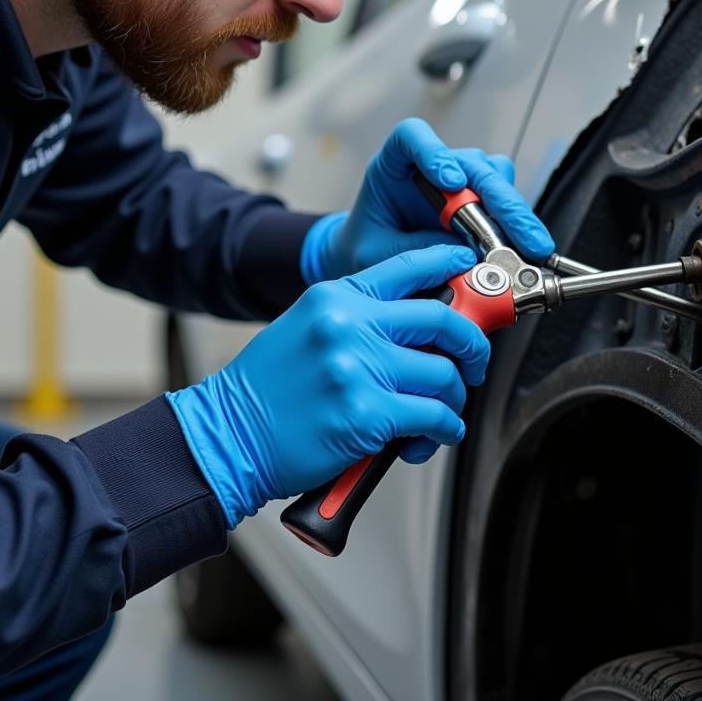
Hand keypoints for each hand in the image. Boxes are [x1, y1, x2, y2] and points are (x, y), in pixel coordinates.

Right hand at [167, 245, 489, 527]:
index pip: (408, 267)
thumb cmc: (267, 389)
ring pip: (444, 374)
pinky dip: (445, 429)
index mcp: (336, 298)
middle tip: (474, 360)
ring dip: (455, 397)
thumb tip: (423, 324)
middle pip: (442, 317)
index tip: (470, 272)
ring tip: (444, 410)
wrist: (226, 435)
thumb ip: (359, 319)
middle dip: (473, 342)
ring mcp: (358, 368)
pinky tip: (435, 435)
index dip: (450, 267)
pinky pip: (433, 417)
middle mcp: (349, 324)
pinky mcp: (366, 414)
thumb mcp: (308, 328)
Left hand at [301, 117, 554, 283]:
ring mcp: (459, 180)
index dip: (434, 152)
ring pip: (495, 177)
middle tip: (520, 236)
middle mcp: (432, 166)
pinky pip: (505, 198)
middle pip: (471, 164)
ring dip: (512, 213)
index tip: (452, 181)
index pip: (412, 137)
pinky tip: (520, 249)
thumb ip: (411, 252)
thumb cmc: (366, 246)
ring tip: (524, 249)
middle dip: (500, 201)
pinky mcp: (478, 199)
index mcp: (393, 164)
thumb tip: (461, 255)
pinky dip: (516, 225)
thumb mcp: (375, 254)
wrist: (371, 257)